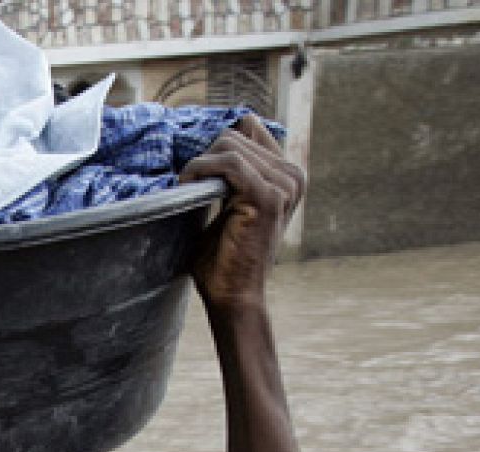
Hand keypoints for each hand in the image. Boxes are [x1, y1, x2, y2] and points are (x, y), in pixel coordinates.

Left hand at [178, 115, 305, 311]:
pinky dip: (201, 169)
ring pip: (230, 145)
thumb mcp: (228, 206)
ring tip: (186, 189)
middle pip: (236, 135)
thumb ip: (228, 175)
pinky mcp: (268, 196)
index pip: (250, 129)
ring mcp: (284, 184)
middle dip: (205, 157)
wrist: (232, 294)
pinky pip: (228, 162)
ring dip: (199, 164)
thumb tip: (217, 139)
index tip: (197, 173)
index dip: (217, 146)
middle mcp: (293, 176)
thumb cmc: (224, 257)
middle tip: (187, 186)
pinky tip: (187, 186)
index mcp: (288, 175)